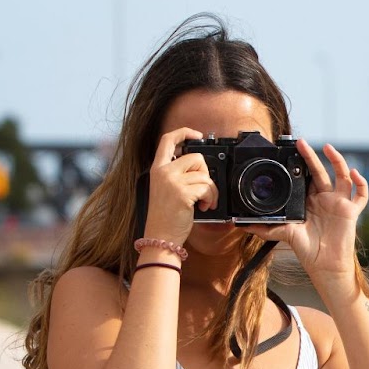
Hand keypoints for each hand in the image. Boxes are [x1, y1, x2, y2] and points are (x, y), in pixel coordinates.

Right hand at [143, 127, 217, 246]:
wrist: (161, 236)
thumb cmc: (166, 216)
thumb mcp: (166, 188)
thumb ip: (177, 174)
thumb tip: (199, 166)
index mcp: (157, 169)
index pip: (167, 140)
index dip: (183, 132)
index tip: (196, 134)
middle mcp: (162, 172)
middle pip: (196, 157)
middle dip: (206, 174)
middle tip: (203, 190)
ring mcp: (171, 181)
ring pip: (204, 174)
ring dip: (211, 190)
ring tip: (205, 202)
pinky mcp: (182, 192)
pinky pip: (207, 187)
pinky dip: (211, 198)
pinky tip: (205, 207)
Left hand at [252, 139, 368, 299]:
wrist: (325, 265)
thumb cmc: (308, 250)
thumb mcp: (284, 234)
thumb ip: (265, 228)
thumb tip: (241, 225)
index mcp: (309, 201)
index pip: (306, 177)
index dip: (301, 164)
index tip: (292, 152)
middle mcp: (325, 199)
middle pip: (321, 172)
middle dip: (312, 156)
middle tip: (302, 143)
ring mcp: (339, 203)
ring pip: (342, 176)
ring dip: (337, 161)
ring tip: (329, 148)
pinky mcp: (351, 211)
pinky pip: (361, 194)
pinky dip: (361, 183)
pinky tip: (354, 173)